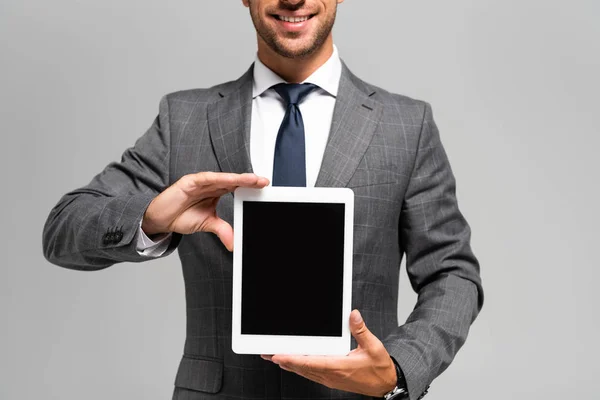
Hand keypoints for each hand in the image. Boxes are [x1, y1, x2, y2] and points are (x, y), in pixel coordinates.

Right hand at [142, 172, 268, 250]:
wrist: (160, 219)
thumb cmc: (181, 216)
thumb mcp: (207, 224)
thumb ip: (222, 230)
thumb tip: (234, 243)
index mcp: (215, 192)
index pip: (236, 187)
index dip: (249, 187)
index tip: (264, 189)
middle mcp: (210, 185)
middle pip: (232, 181)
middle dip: (248, 181)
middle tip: (263, 182)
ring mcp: (200, 182)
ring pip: (222, 178)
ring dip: (237, 178)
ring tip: (252, 180)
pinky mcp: (189, 182)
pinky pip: (206, 179)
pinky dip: (218, 179)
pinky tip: (229, 179)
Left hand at [261, 310, 396, 396]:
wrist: (385, 385)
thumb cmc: (379, 368)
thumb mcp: (373, 346)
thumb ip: (360, 330)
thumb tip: (353, 315)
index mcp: (339, 366)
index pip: (310, 362)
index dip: (292, 358)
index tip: (278, 355)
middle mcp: (331, 375)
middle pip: (302, 368)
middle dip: (284, 360)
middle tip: (268, 353)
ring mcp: (330, 379)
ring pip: (304, 372)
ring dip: (289, 365)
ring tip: (275, 357)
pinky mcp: (331, 380)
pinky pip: (311, 374)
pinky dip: (299, 368)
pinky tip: (293, 364)